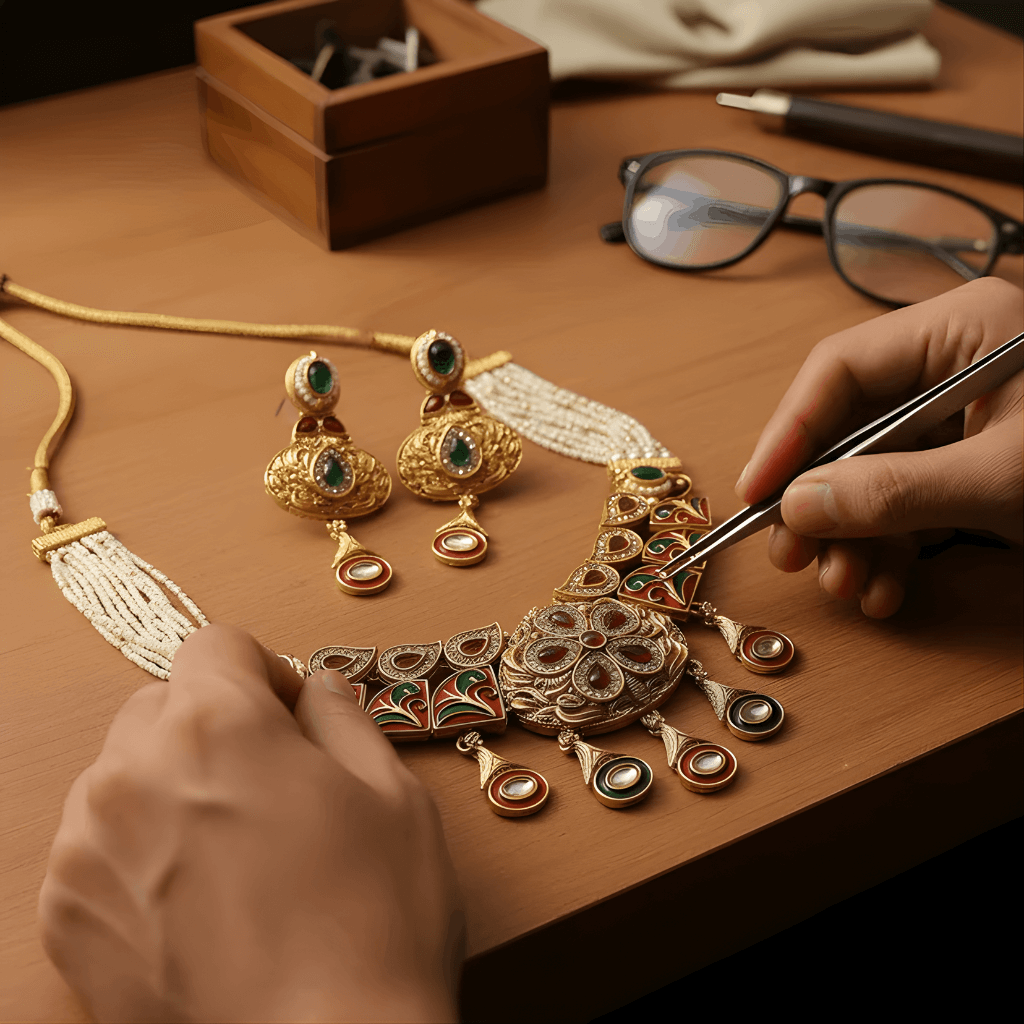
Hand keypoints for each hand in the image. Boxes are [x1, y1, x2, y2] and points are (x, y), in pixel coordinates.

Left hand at [38, 624, 463, 1022]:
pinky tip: (199, 895)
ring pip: (123, 771)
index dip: (264, 671)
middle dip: (213, 723)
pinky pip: (96, 842)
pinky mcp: (68, 916)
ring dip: (172, 784)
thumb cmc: (372, 925)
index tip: (290, 714)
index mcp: (216, 724)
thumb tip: (312, 687)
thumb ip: (341, 715)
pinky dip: (139, 848)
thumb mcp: (392, 793)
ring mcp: (88, 848)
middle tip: (270, 782)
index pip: (216, 643)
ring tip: (234, 848)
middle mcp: (133, 772)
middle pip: (162, 702)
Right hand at [736, 277, 1022, 617]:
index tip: (758, 495)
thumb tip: (799, 506)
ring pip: (876, 472)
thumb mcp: (1003, 479)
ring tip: (849, 587)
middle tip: (793, 556)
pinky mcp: (981, 461)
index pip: (840, 370)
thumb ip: (894, 490)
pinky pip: (912, 498)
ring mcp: (968, 416)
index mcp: (962, 329)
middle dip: (823, 502)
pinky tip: (889, 587)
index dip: (788, 434)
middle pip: (851, 428)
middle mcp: (955, 365)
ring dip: (855, 537)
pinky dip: (895, 546)